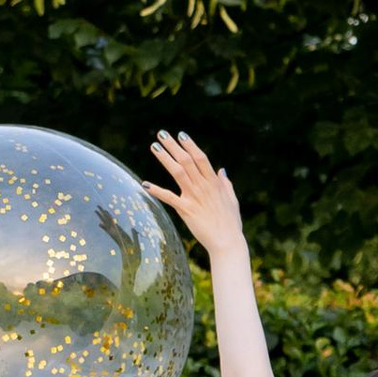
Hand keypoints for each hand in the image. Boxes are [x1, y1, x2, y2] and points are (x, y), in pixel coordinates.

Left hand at [143, 131, 246, 263]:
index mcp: (214, 183)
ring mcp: (194, 197)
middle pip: (186, 161)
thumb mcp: (232, 200)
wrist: (227, 242)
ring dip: (165, 158)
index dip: (190, 145)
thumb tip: (222, 170)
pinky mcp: (186, 210)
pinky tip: (145, 184)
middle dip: (173, 146)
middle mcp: (203, 186)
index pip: (200, 158)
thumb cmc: (231, 223)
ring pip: (177, 172)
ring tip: (154, 147)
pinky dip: (156, 191)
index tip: (181, 135)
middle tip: (162, 134)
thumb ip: (226, 184)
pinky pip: (169, 198)